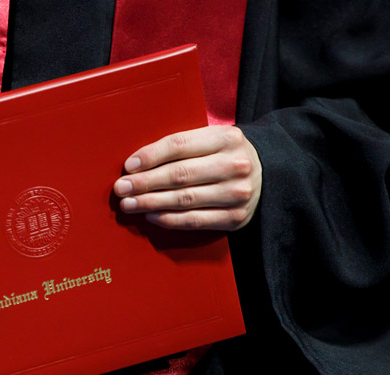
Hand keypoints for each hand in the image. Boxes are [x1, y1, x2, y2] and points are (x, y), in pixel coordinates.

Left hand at [113, 125, 261, 230]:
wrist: (268, 174)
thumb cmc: (225, 155)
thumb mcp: (212, 140)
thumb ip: (182, 147)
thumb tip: (136, 164)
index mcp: (227, 137)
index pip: (180, 145)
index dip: (150, 156)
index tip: (128, 166)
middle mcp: (235, 165)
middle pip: (179, 175)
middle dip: (144, 183)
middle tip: (121, 188)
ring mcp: (237, 193)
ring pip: (184, 199)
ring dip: (150, 203)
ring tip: (129, 204)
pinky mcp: (236, 217)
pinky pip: (195, 221)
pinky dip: (169, 219)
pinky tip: (151, 215)